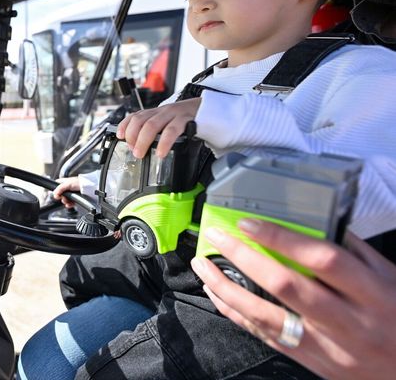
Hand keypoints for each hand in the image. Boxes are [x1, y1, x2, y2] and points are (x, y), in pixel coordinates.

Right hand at [52, 177, 79, 208]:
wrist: (88, 188)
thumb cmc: (79, 182)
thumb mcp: (67, 184)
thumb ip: (59, 189)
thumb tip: (54, 194)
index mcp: (63, 182)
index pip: (56, 187)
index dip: (55, 191)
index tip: (56, 195)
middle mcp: (66, 188)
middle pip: (60, 195)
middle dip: (61, 198)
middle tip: (63, 198)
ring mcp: (70, 194)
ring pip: (64, 199)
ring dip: (65, 201)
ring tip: (67, 201)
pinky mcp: (74, 198)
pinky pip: (69, 203)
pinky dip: (69, 204)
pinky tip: (69, 204)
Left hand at [117, 98, 200, 158]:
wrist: (208, 109)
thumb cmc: (186, 119)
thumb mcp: (167, 123)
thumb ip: (154, 132)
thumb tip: (138, 147)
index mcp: (156, 112)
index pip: (134, 115)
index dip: (124, 125)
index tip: (120, 137)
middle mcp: (162, 111)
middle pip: (140, 120)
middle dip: (133, 136)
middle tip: (133, 151)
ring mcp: (173, 114)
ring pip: (152, 125)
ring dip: (143, 140)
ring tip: (140, 153)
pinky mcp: (186, 119)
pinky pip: (172, 130)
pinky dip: (164, 142)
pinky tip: (161, 152)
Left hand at [190, 220, 395, 379]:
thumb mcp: (391, 279)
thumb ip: (354, 251)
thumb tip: (315, 220)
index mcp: (372, 292)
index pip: (322, 259)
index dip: (283, 239)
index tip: (250, 223)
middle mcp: (348, 321)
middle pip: (287, 286)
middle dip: (244, 258)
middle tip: (217, 237)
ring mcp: (327, 345)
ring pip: (267, 316)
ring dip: (227, 289)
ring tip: (204, 266)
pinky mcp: (311, 361)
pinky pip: (266, 336)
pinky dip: (237, 314)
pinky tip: (219, 295)